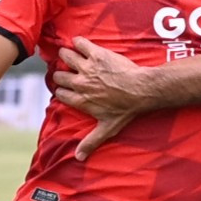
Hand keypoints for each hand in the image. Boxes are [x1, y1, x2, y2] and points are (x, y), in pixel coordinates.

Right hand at [51, 38, 151, 160]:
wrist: (141, 90)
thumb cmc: (126, 110)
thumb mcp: (107, 129)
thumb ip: (91, 142)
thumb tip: (78, 158)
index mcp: (80, 99)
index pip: (60, 93)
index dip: (62, 90)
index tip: (67, 88)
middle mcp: (80, 83)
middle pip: (59, 75)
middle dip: (62, 73)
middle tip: (70, 72)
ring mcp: (87, 68)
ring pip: (65, 56)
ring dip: (67, 56)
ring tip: (73, 57)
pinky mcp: (96, 54)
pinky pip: (79, 43)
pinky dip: (78, 42)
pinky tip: (81, 45)